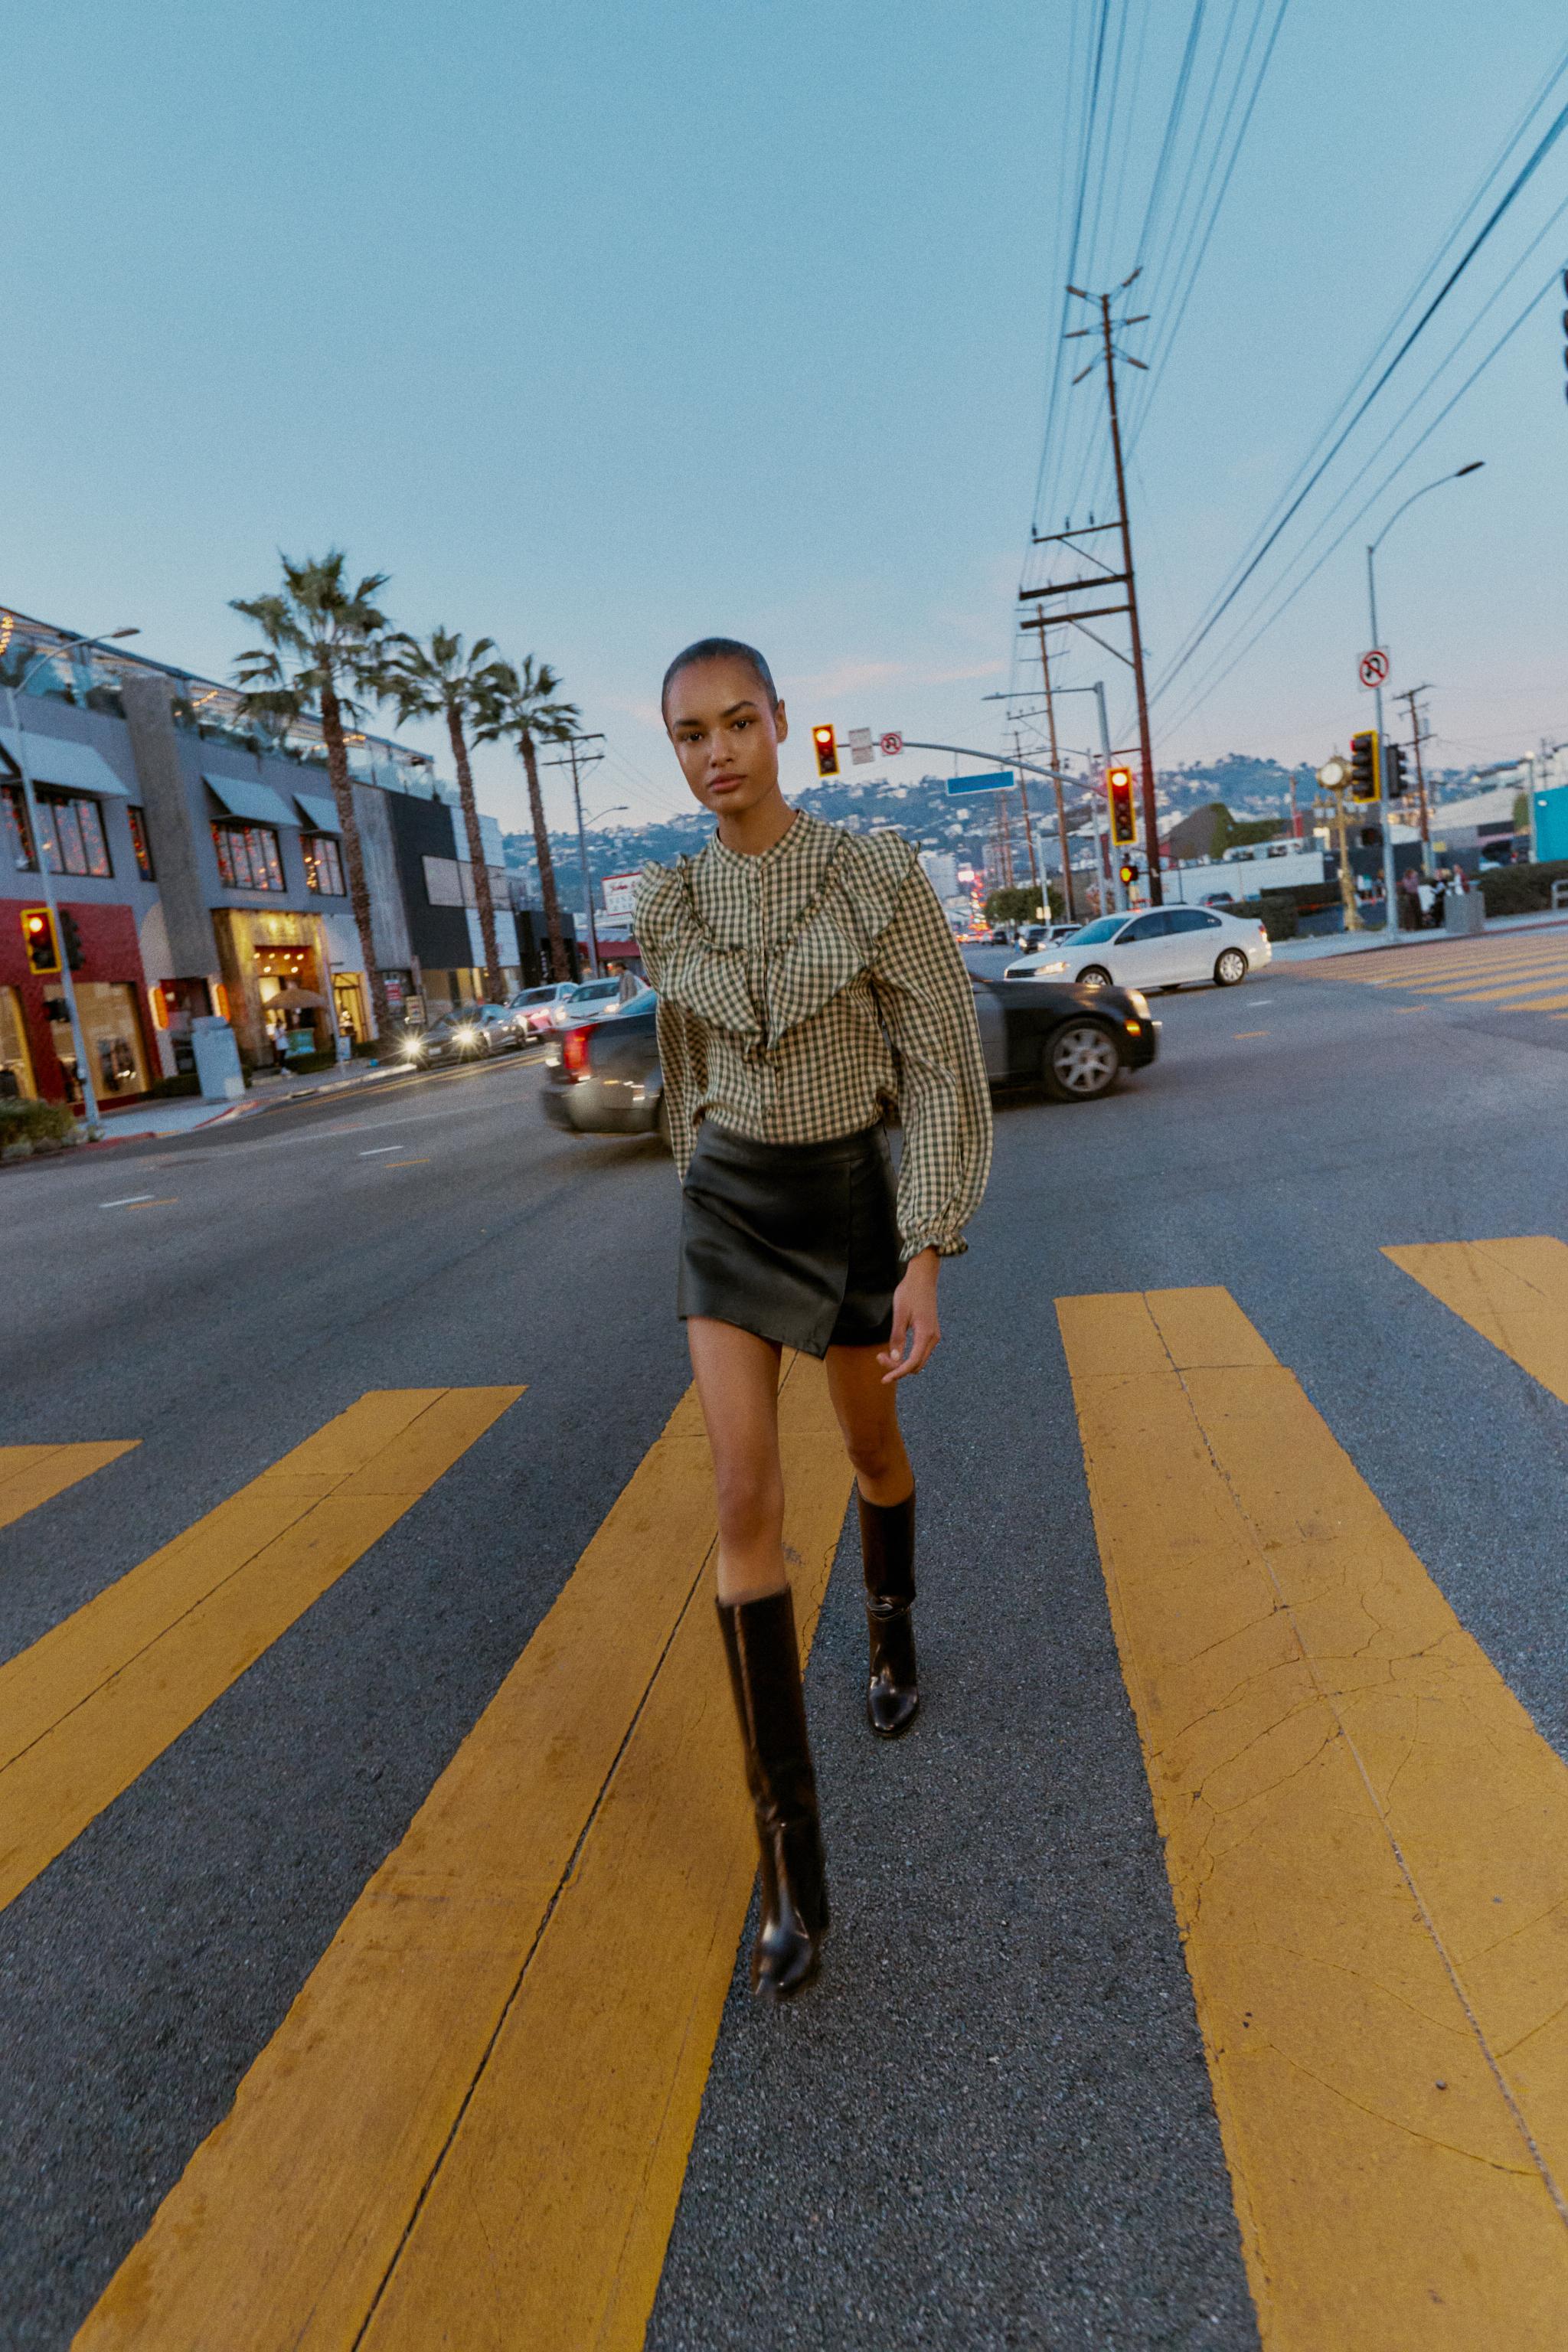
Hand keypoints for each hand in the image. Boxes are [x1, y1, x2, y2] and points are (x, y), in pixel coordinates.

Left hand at [879, 1248, 940, 1383]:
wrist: (923, 1277)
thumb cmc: (910, 1293)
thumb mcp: (899, 1315)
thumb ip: (897, 1338)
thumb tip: (895, 1358)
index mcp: (925, 1335)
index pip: (911, 1363)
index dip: (897, 1373)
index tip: (884, 1379)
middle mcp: (933, 1338)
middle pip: (916, 1365)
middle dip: (898, 1367)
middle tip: (879, 1357)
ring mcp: (933, 1336)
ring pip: (918, 1360)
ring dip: (902, 1362)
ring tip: (884, 1354)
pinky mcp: (930, 1333)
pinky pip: (920, 1352)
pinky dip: (908, 1356)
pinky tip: (896, 1350)